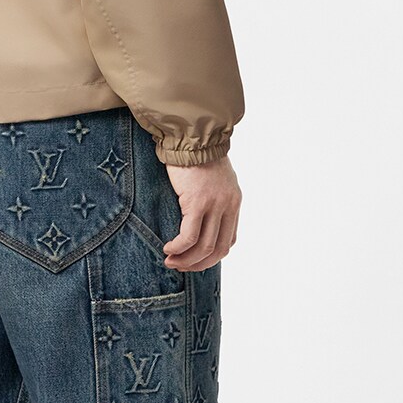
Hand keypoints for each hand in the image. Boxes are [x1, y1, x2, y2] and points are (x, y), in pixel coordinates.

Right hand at [160, 154, 239, 270]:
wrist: (190, 136)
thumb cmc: (196, 155)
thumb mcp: (213, 180)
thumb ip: (213, 199)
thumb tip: (200, 220)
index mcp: (234, 202)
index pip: (229, 240)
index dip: (210, 256)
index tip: (193, 259)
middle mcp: (228, 205)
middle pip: (218, 249)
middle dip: (198, 264)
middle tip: (179, 266)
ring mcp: (215, 205)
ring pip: (204, 247)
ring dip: (186, 259)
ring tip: (170, 261)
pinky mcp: (198, 202)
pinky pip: (189, 236)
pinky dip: (178, 247)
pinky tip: (167, 248)